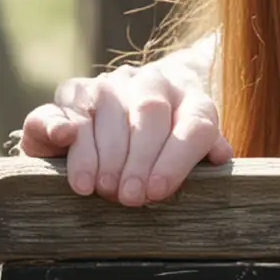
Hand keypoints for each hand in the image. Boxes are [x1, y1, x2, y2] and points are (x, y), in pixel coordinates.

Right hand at [18, 59, 232, 204]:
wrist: (138, 103)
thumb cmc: (171, 143)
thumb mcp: (195, 148)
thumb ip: (206, 150)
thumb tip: (221, 154)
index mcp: (192, 98)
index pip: (195, 124)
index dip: (176, 159)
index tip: (157, 191)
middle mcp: (152, 82)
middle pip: (151, 112)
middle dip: (138, 158)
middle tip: (128, 197)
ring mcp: (112, 84)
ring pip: (107, 108)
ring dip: (102, 152)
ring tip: (99, 188)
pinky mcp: (74, 91)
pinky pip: (63, 105)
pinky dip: (59, 121)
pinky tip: (63, 140)